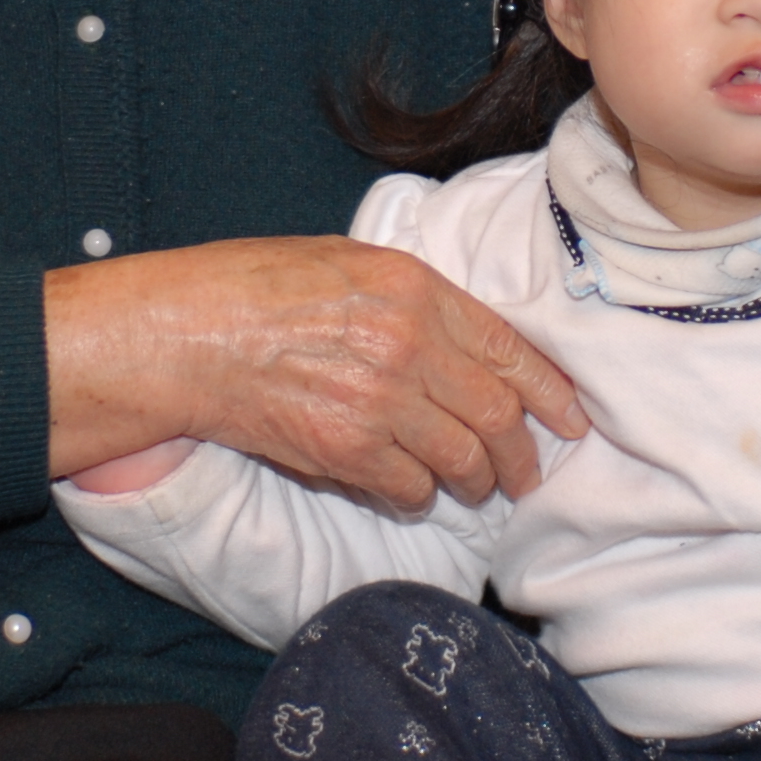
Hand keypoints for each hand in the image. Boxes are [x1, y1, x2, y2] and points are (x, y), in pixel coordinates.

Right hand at [45, 236, 588, 510]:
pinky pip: (409, 489)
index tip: (571, 420)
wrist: (190, 334)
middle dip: (520, 455)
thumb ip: (417, 300)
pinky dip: (417, 497)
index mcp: (416, 289)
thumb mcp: (350, 263)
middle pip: (498, 416)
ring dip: (476, 483)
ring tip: (474, 489)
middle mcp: (408, 344)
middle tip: (525, 475)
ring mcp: (379, 402)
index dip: (551, 393)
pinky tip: (410, 491)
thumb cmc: (258, 287)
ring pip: (463, 462)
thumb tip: (466, 344)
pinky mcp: (346, 451)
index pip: (511, 349)